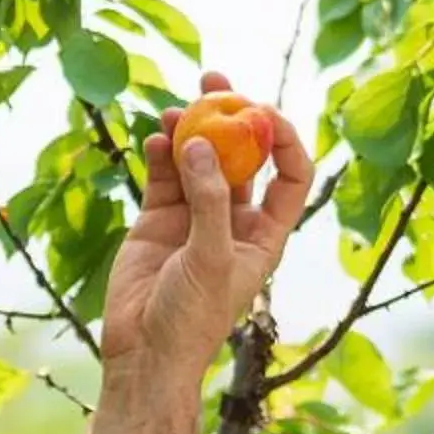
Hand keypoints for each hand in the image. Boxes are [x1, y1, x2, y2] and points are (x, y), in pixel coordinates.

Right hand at [97, 73, 313, 395]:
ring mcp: (194, 218)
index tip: (260, 110)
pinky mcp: (158, 219)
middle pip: (242, 156)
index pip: (290, 176)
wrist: (143, 352)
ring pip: (199, 159)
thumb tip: (200, 143)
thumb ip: (209, 199)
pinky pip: (164, 174)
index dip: (282, 139)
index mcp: (264, 235)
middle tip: (215, 81)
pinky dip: (160, 153)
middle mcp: (232, 221)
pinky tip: (155, 139)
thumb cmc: (190, 317)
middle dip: (230, 116)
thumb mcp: (210, 257)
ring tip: (175, 110)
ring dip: (190, 130)